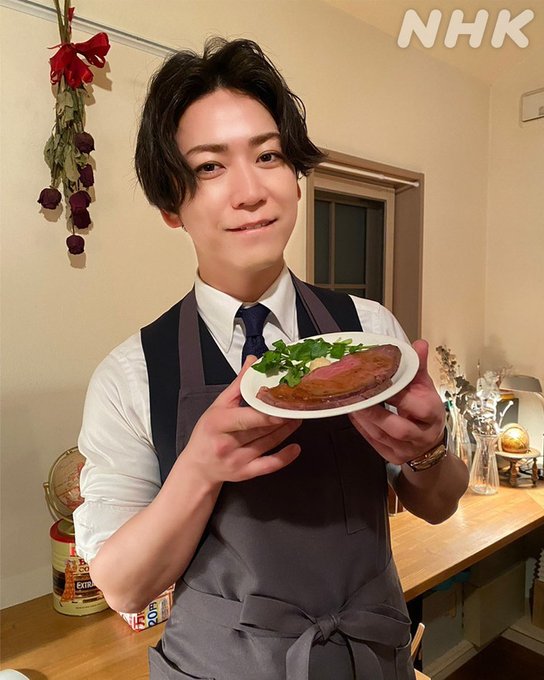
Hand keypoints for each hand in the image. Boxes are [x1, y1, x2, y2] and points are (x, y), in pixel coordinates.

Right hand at [184, 356, 301, 483]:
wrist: (197, 467)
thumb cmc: (207, 433)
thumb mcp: (218, 406)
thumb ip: (238, 384)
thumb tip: (253, 361)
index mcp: (219, 423)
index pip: (246, 418)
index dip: (267, 414)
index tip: (283, 405)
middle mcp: (227, 443)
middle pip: (260, 429)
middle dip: (281, 417)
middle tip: (297, 406)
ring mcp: (237, 461)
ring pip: (268, 443)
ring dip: (286, 430)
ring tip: (298, 418)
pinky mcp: (245, 473)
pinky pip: (269, 466)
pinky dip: (284, 457)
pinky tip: (296, 448)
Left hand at [348, 340, 444, 464]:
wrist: (429, 444)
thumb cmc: (425, 409)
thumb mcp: (426, 388)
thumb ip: (419, 367)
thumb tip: (419, 344)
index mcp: (433, 415)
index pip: (418, 407)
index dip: (399, 396)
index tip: (380, 382)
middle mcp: (421, 436)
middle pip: (398, 428)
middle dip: (376, 412)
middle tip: (358, 395)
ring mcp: (406, 450)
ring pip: (381, 436)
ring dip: (364, 418)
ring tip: (350, 401)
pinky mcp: (392, 458)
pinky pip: (373, 442)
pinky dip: (361, 427)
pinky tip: (352, 413)